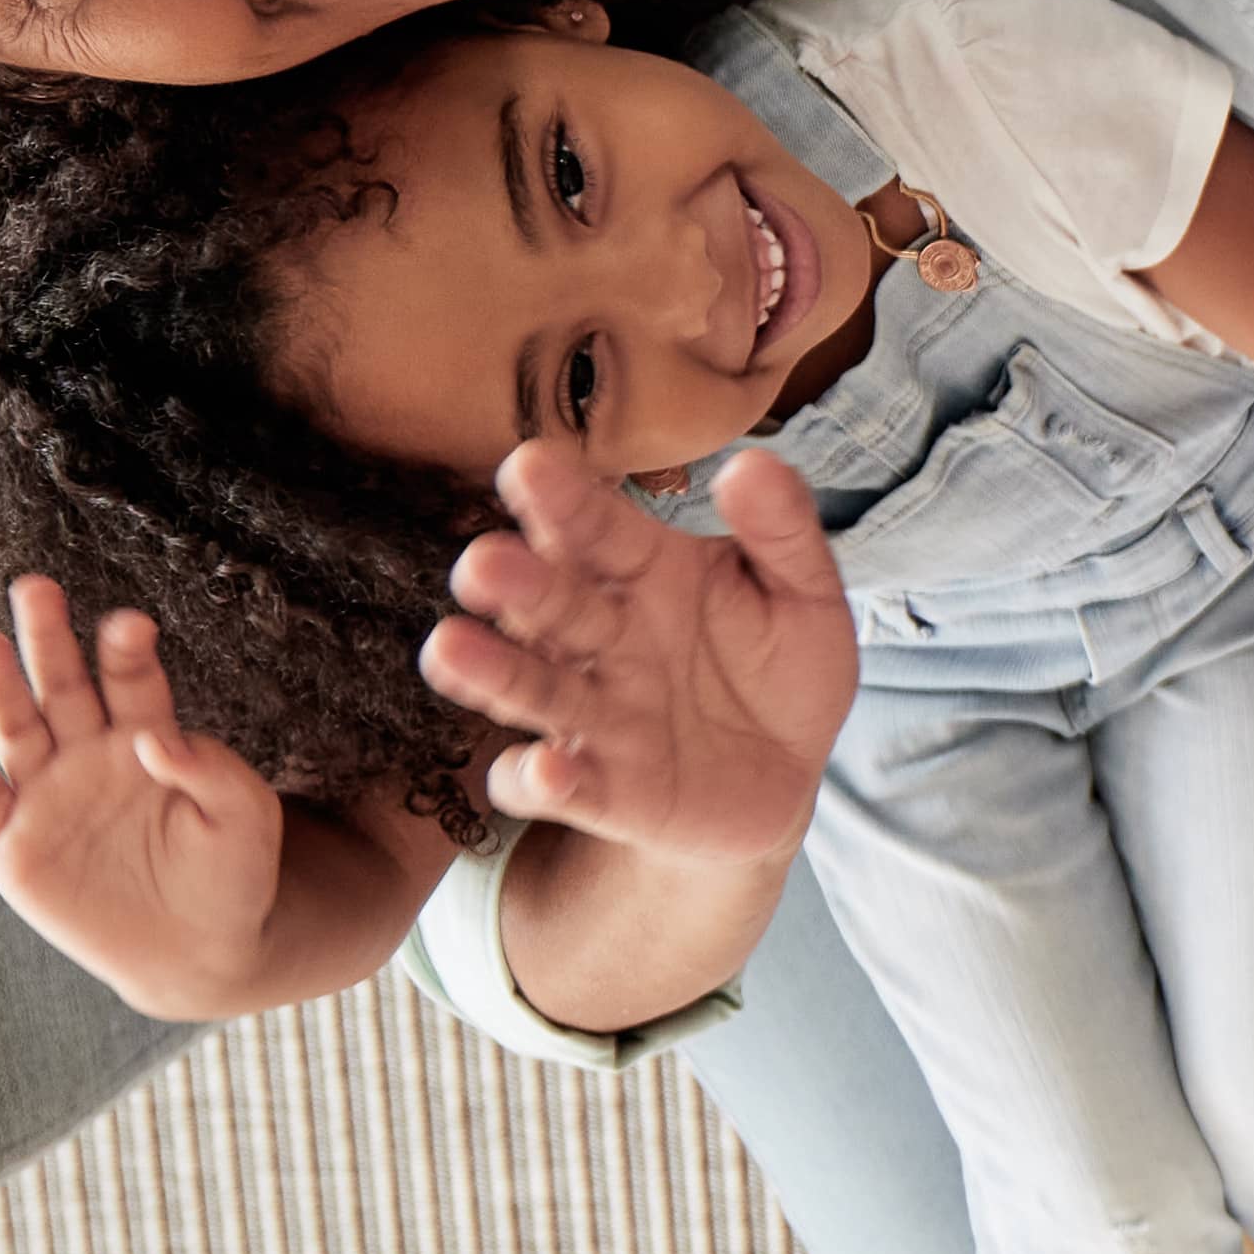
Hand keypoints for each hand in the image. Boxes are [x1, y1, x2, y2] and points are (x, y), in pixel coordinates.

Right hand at [0, 577, 286, 1016]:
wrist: (198, 950)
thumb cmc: (232, 875)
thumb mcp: (244, 819)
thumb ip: (214, 772)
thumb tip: (157, 738)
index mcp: (147, 737)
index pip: (132, 681)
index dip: (127, 651)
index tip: (129, 623)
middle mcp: (89, 756)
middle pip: (63, 686)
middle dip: (49, 639)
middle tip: (35, 587)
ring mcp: (47, 797)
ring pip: (16, 729)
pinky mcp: (14, 847)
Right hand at [416, 443, 853, 865]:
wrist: (784, 777)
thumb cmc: (779, 670)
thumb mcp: (805, 594)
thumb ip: (781, 530)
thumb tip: (752, 461)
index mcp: (646, 576)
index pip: (599, 530)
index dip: (565, 500)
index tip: (530, 465)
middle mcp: (604, 641)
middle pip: (551, 604)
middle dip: (515, 584)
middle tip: (482, 563)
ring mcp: (597, 716)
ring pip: (532, 689)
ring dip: (493, 673)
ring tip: (449, 651)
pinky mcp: (602, 791)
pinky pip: (557, 786)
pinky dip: (540, 780)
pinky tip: (545, 769)